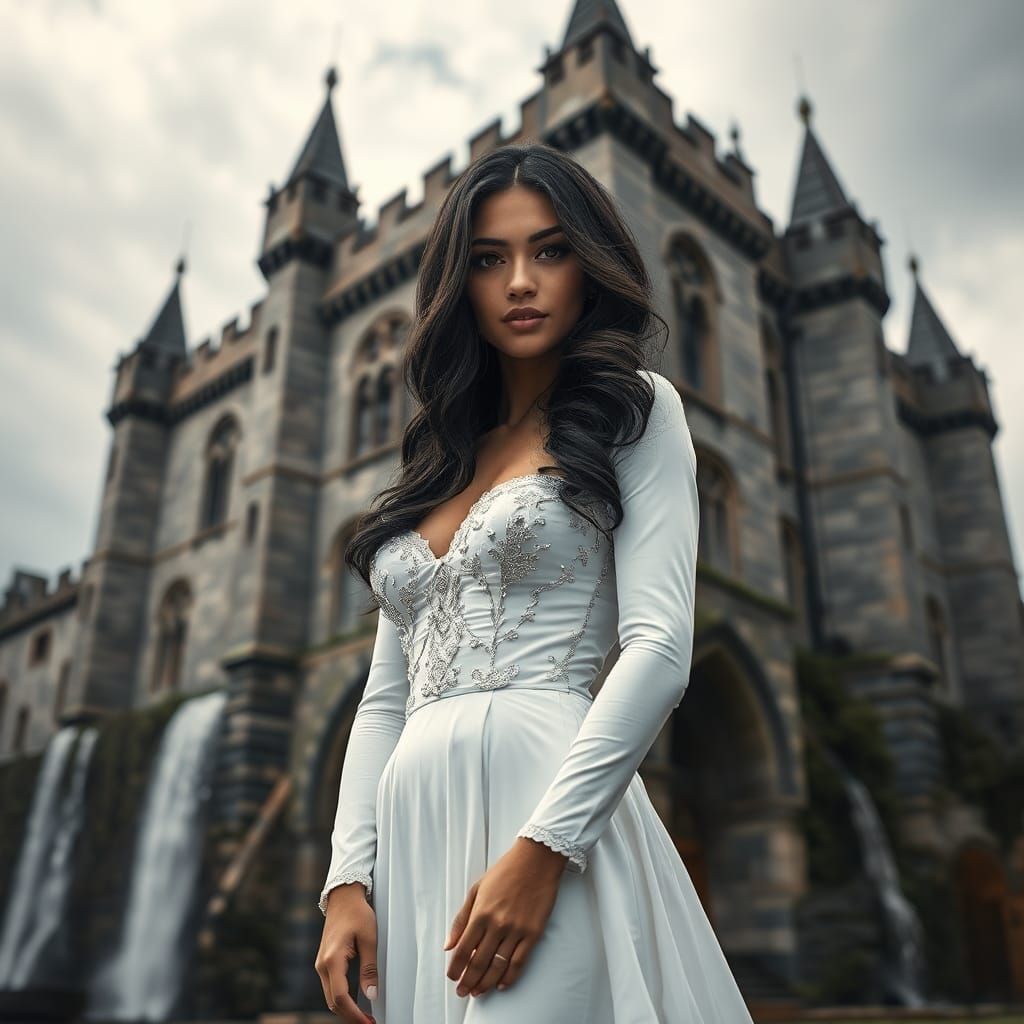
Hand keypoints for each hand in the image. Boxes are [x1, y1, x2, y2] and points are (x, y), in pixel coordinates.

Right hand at [314, 883, 378, 1022]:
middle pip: (333, 1002)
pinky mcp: (324, 962)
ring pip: (330, 996)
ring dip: (346, 1008)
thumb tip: (372, 994)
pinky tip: (356, 1000)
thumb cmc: (357, 913)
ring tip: (365, 1015)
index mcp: (332, 960)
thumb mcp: (369, 939)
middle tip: (369, 1022)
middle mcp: (322, 965)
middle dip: (350, 1015)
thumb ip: (369, 968)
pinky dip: (342, 998)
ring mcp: (321, 964)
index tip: (368, 1022)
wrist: (343, 896)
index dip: (354, 1014)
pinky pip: (331, 986)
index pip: (341, 998)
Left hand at [444, 837, 567, 998]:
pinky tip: (501, 983)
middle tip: (463, 991)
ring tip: (478, 992)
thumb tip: (449, 944)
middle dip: (468, 981)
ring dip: (485, 983)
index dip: (455, 968)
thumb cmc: (505, 871)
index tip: (452, 977)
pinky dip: (509, 977)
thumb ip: (461, 918)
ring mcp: (516, 930)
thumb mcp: (476, 889)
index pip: (463, 949)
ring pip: (498, 966)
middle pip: (478, 962)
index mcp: (480, 913)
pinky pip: (519, 962)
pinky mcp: (533, 933)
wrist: (535, 860)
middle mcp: (497, 924)